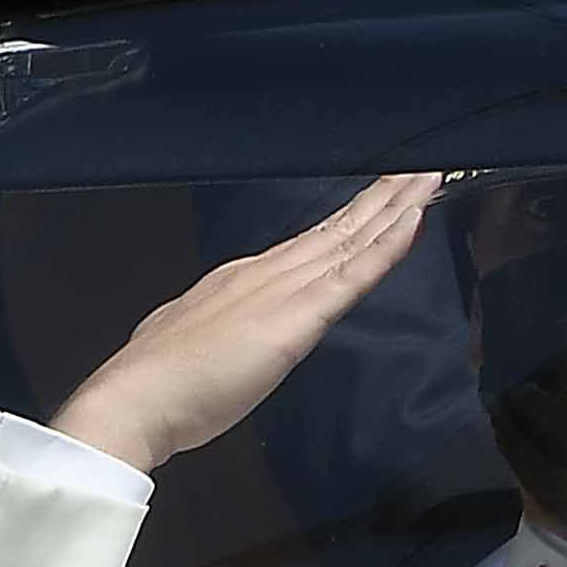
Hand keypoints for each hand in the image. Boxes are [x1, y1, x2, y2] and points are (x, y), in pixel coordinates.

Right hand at [51, 174, 446, 475]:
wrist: (138, 396)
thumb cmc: (164, 385)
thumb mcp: (198, 342)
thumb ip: (222, 331)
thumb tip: (231, 335)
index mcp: (243, 280)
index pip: (309, 245)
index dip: (346, 222)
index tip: (377, 200)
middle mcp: (269, 272)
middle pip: (337, 229)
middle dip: (379, 199)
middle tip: (418, 169)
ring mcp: (286, 288)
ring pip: (352, 239)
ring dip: (394, 208)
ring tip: (428, 178)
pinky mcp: (300, 315)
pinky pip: (355, 274)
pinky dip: (388, 246)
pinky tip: (414, 220)